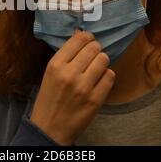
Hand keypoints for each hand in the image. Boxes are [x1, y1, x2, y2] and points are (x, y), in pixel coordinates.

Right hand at [30, 30, 115, 144]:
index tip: (89, 40)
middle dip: (95, 49)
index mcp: (55, 65)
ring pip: (104, 60)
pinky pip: (110, 76)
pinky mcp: (96, 100)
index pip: (79, 39)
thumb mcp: (51, 73)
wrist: (50, 128)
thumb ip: (66, 54)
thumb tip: (81, 33)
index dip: (87, 37)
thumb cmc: (50, 97)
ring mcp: (83, 87)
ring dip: (102, 62)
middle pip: (94, 48)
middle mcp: (69, 74)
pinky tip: (99, 81)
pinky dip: (106, 76)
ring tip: (96, 68)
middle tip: (93, 55)